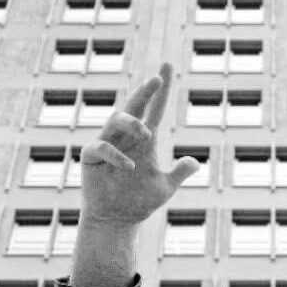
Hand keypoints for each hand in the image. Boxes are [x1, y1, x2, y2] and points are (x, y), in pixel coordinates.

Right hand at [79, 63, 199, 230]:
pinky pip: (103, 146)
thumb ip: (179, 173)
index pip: (155, 109)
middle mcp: (126, 136)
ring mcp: (108, 143)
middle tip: (158, 79)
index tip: (167, 67)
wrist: (117, 220)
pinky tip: (131, 167)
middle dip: (146, 91)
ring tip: (148, 135)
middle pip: (134, 106)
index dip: (162, 91)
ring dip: (133, 123)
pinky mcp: (91, 156)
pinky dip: (117, 155)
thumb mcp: (164, 187)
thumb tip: (195, 162)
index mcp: (145, 140)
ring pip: (117, 119)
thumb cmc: (138, 201)